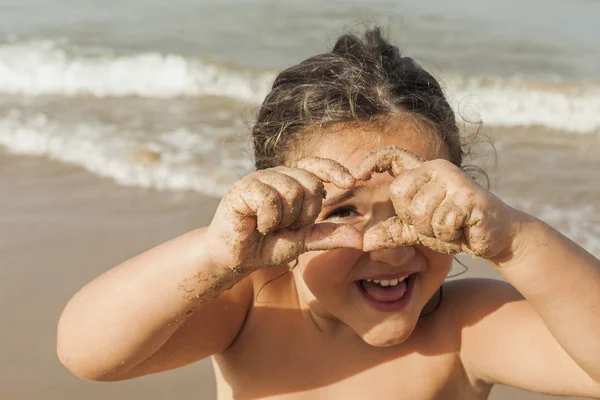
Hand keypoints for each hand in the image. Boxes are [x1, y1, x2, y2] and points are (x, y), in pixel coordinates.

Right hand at [205, 157, 362, 271]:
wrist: (235, 257)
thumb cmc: (267, 245)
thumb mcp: (303, 242)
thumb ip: (329, 236)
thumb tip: (361, 239)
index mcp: (293, 182)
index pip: (318, 166)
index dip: (335, 170)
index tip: (352, 182)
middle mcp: (278, 175)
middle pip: (310, 184)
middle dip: (305, 214)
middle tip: (286, 227)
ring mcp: (259, 178)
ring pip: (291, 191)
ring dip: (284, 219)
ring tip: (270, 227)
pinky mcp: (242, 188)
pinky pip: (269, 199)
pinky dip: (268, 219)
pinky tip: (258, 226)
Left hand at [353, 146, 519, 258]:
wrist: (495, 236)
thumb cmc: (454, 229)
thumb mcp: (418, 231)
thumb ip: (392, 232)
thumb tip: (364, 241)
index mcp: (422, 172)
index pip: (391, 156)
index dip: (371, 161)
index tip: (355, 176)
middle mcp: (437, 168)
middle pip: (399, 193)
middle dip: (411, 218)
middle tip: (434, 224)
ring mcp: (454, 179)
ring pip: (419, 211)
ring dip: (432, 230)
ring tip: (450, 227)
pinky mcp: (468, 195)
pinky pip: (441, 222)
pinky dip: (448, 235)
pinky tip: (463, 230)